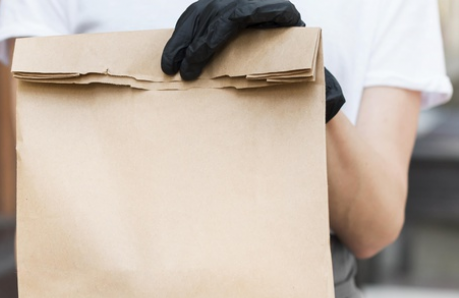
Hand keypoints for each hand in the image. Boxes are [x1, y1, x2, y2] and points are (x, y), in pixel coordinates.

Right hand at [162, 0, 344, 121]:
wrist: (304, 62)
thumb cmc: (308, 74)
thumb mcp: (314, 77)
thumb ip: (314, 83)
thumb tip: (318, 98)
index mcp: (282, 13)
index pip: (240, 15)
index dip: (213, 37)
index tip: (194, 64)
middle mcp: (258, 3)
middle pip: (216, 11)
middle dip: (192, 42)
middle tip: (178, 72)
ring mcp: (239, 5)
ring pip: (202, 10)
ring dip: (181, 37)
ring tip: (168, 66)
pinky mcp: (225, 12)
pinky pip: (198, 15)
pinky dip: (182, 33)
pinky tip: (173, 53)